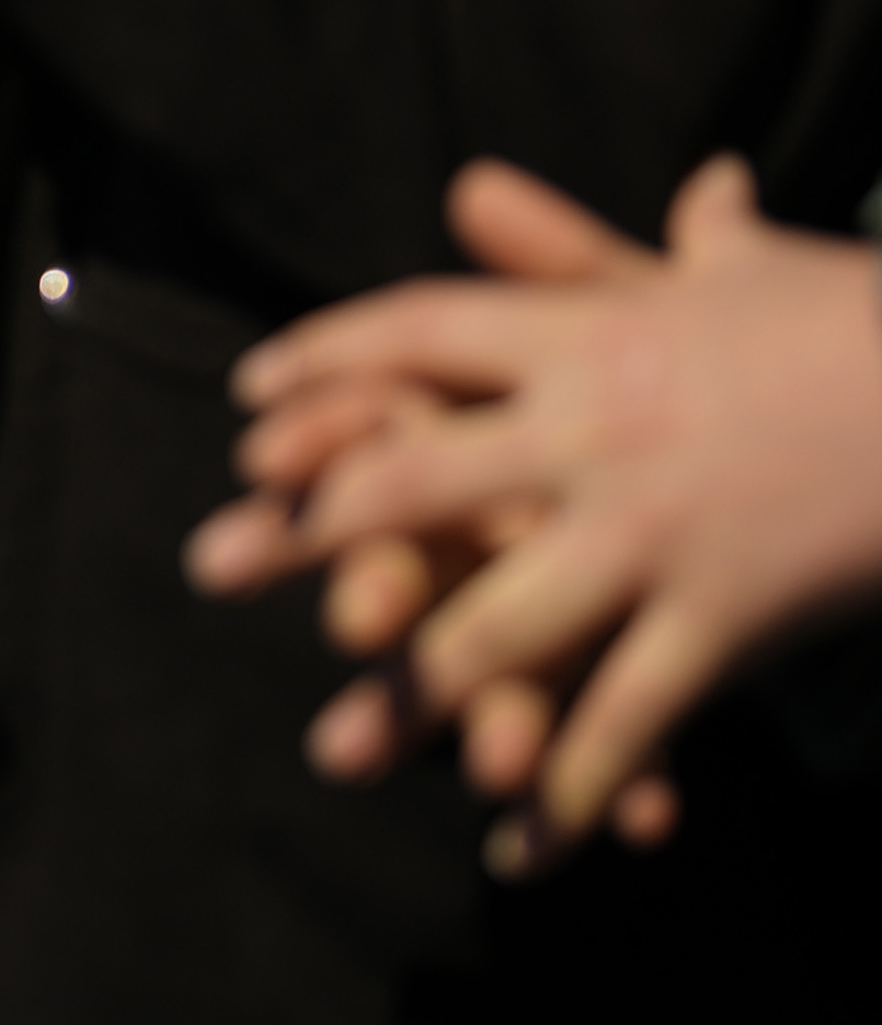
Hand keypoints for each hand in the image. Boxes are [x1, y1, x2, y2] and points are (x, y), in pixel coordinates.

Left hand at [186, 157, 881, 871]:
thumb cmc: (864, 327)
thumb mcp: (736, 270)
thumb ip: (605, 243)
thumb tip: (542, 181)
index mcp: (590, 339)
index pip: (417, 334)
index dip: (324, 365)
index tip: (249, 404)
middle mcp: (596, 433)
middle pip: (410, 482)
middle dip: (302, 532)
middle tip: (207, 565)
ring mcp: (655, 532)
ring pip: (499, 626)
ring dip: (415, 697)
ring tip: (339, 749)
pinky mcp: (726, 617)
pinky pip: (627, 717)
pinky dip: (572, 784)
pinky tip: (522, 843)